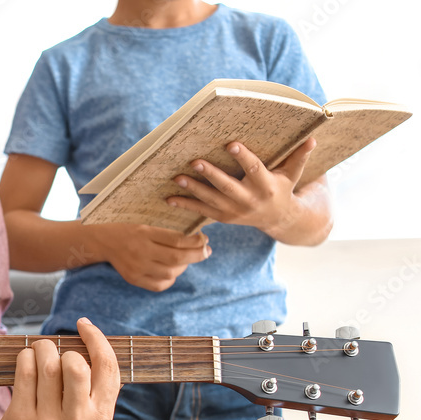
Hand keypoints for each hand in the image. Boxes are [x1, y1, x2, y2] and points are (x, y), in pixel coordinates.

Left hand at [0, 317, 119, 419]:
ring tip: (38, 352)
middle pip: (76, 364)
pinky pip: (24, 372)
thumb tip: (93, 341)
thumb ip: (96, 388)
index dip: (97, 339)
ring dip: (41, 348)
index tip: (84, 325)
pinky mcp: (22, 419)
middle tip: (54, 351)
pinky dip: (24, 357)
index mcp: (101, 416)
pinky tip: (26, 361)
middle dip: (63, 348)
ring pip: (47, 364)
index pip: (108, 367)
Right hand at [88, 223, 210, 290]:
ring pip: (171, 273)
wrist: (103, 241)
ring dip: (184, 266)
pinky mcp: (134, 279)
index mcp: (144, 233)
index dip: (196, 241)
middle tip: (206, 252)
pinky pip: (160, 285)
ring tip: (186, 259)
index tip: (204, 239)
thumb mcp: (146, 223)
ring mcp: (136, 268)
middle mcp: (140, 252)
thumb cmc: (128, 228)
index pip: (177, 240)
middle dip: (197, 255)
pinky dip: (171, 278)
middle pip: (177, 258)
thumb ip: (167, 231)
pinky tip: (172, 270)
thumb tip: (196, 238)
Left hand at [166, 138, 316, 236]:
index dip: (243, 157)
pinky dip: (185, 205)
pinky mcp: (223, 217)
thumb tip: (312, 137)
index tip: (231, 144)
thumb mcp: (293, 174)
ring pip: (211, 200)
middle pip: (227, 187)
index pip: (254, 170)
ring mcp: (234, 211)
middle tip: (195, 162)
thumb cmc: (283, 188)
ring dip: (192, 190)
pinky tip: (169, 198)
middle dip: (211, 175)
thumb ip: (299, 157)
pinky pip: (201, 211)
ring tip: (177, 178)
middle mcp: (249, 200)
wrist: (278, 219)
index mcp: (266, 187)